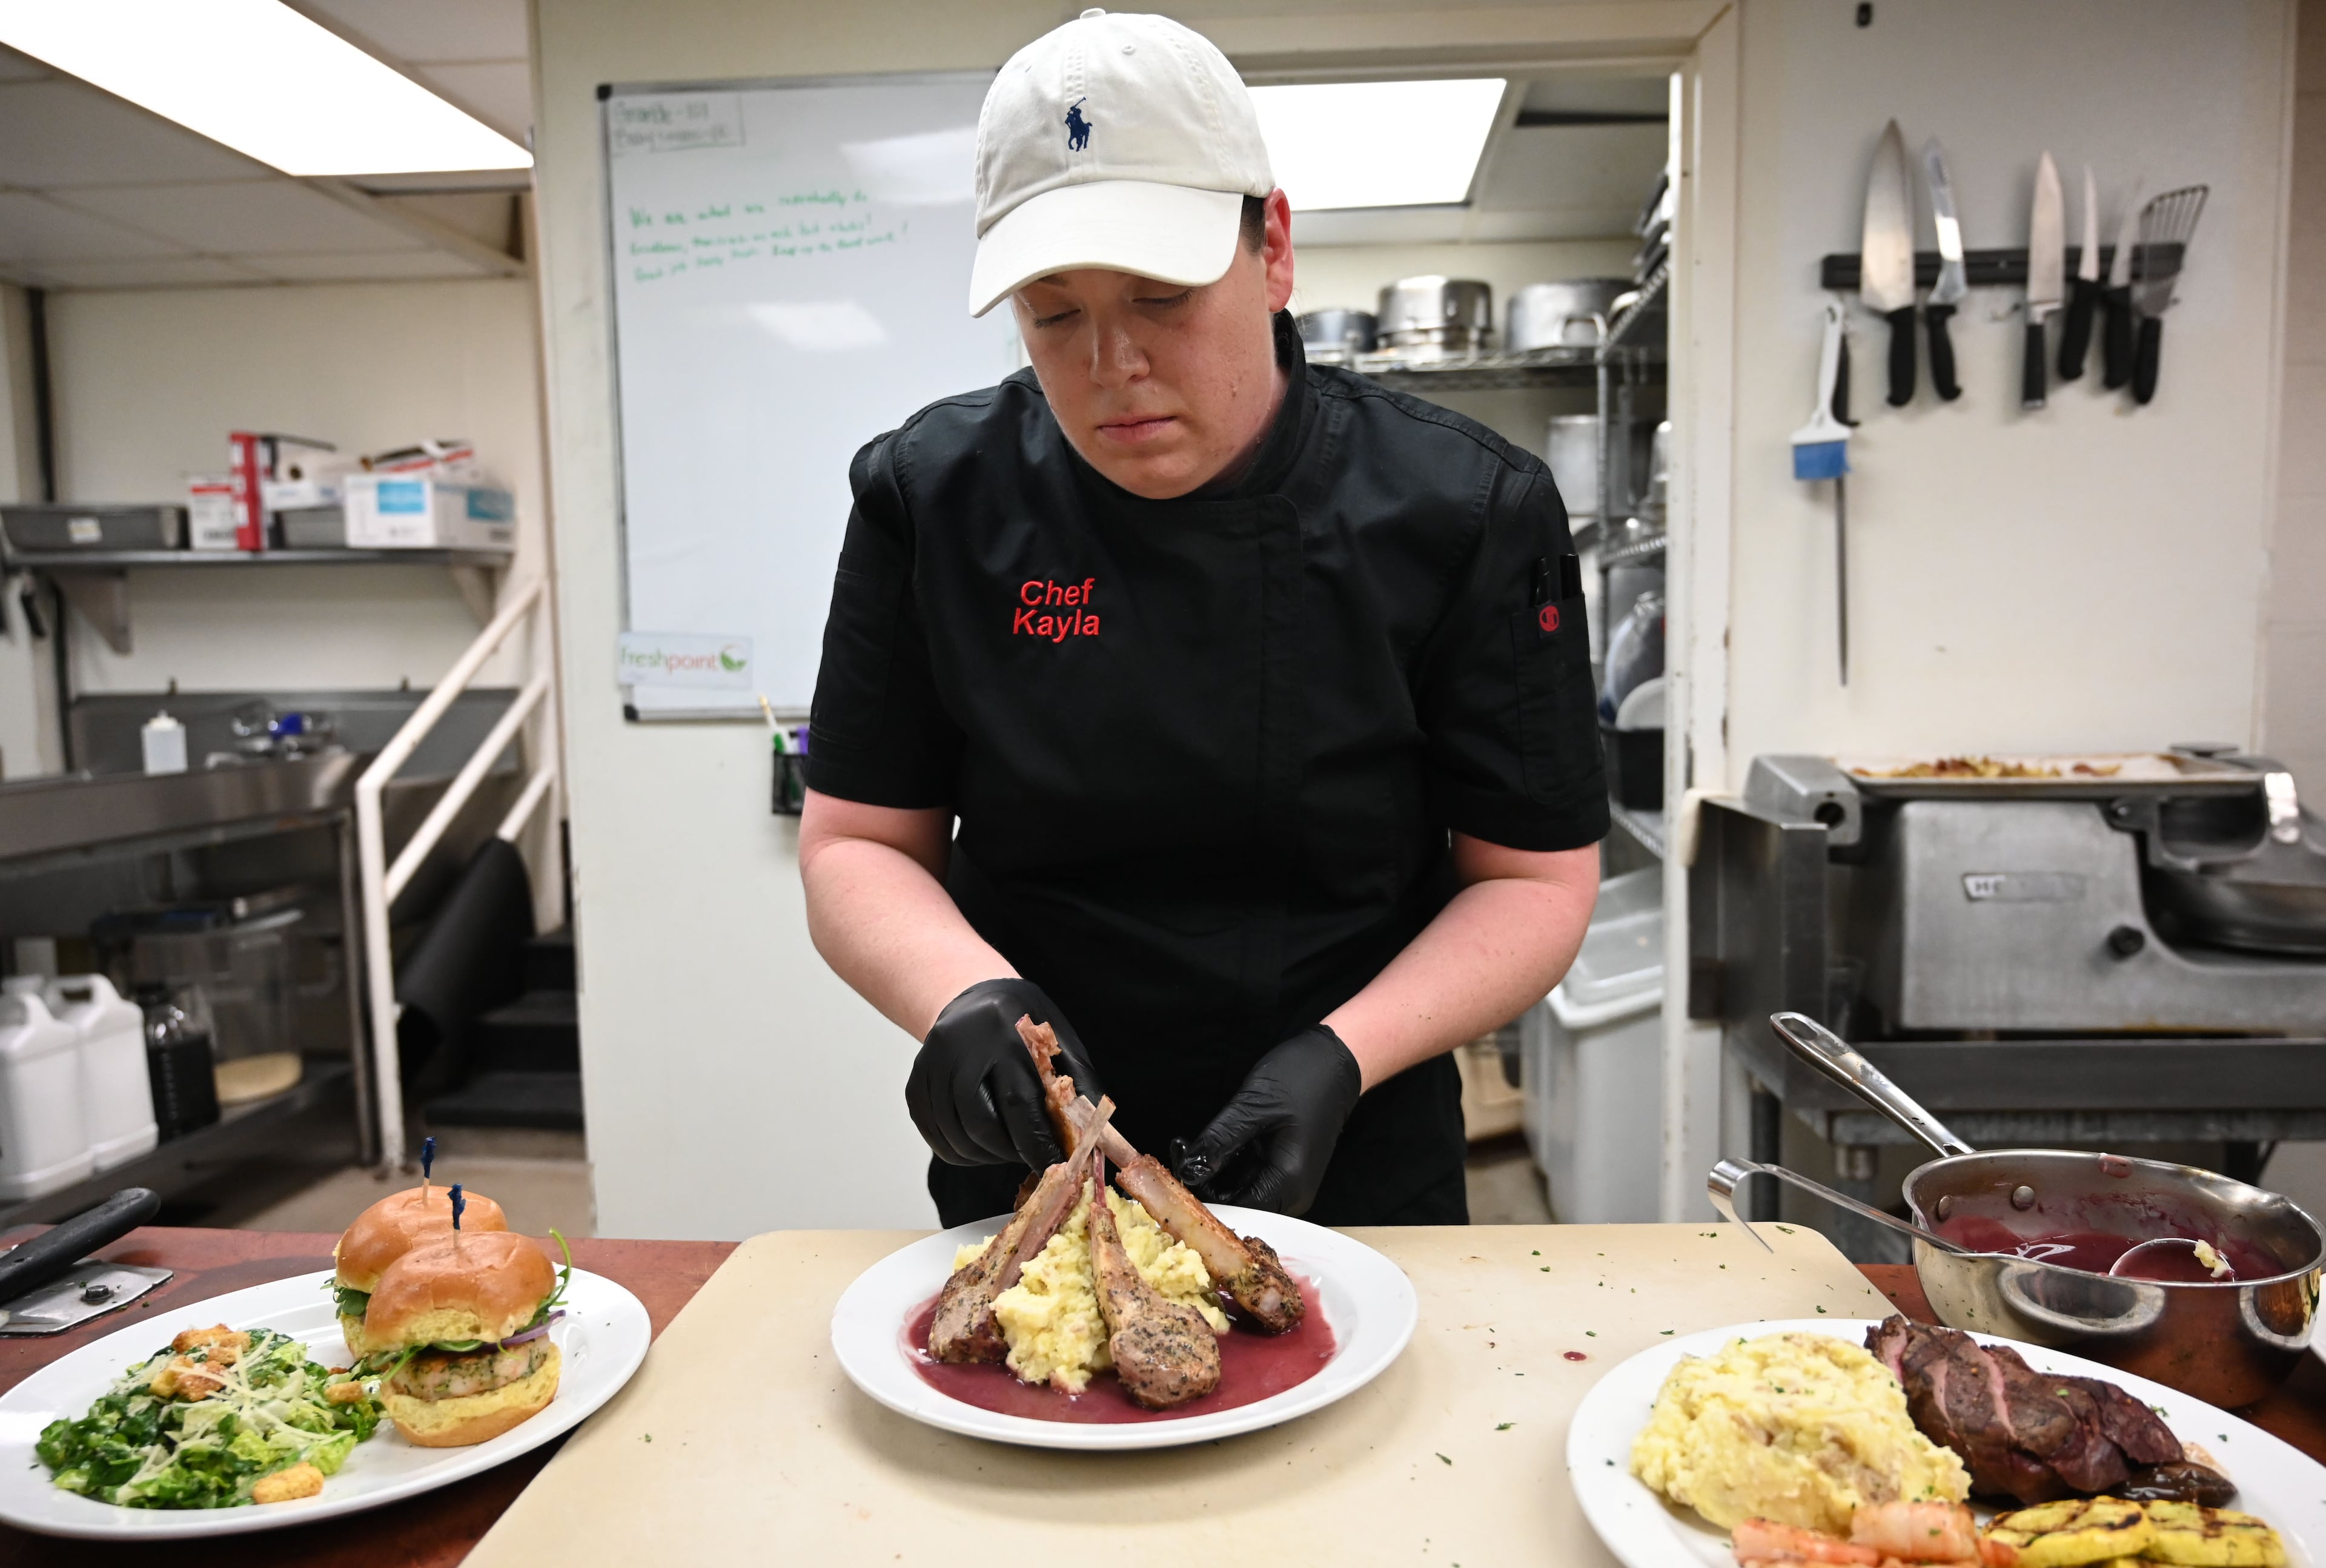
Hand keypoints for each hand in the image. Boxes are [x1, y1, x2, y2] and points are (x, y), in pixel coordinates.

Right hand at [906, 979, 1103, 1168]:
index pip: (1018, 1102)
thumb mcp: (1060, 1041)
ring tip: (1005, 1148)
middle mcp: (962, 1047)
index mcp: (1005, 1034)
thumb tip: (1091, 1141)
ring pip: (954, 1135)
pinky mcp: (915, 1081)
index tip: (1055, 1168)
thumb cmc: (1025, 1024)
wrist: (974, 996)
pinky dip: (959, 1150)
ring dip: (984, 1156)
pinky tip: (979, 1144)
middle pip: (980, 1124)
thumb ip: (1078, 1087)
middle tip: (1029, 1156)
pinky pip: (934, 1134)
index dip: (1036, 1143)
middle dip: (1008, 1152)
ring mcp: (932, 1064)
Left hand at [1175, 1026, 1361, 1215]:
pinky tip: (1212, 1145)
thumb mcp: (1253, 1107)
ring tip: (1191, 1144)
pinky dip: (1227, 1167)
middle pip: (1237, 1205)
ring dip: (1213, 1173)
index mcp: (1289, 1183)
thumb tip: (1187, 1170)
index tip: (1178, 1165)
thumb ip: (1219, 1142)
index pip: (1235, 1209)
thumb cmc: (1303, 1078)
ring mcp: (1290, 1184)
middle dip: (1204, 1183)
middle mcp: (1293, 1193)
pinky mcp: (1284, 1172)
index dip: (1201, 1194)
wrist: (1336, 1061)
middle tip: (1182, 1149)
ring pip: (1240, 1193)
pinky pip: (1249, 1180)